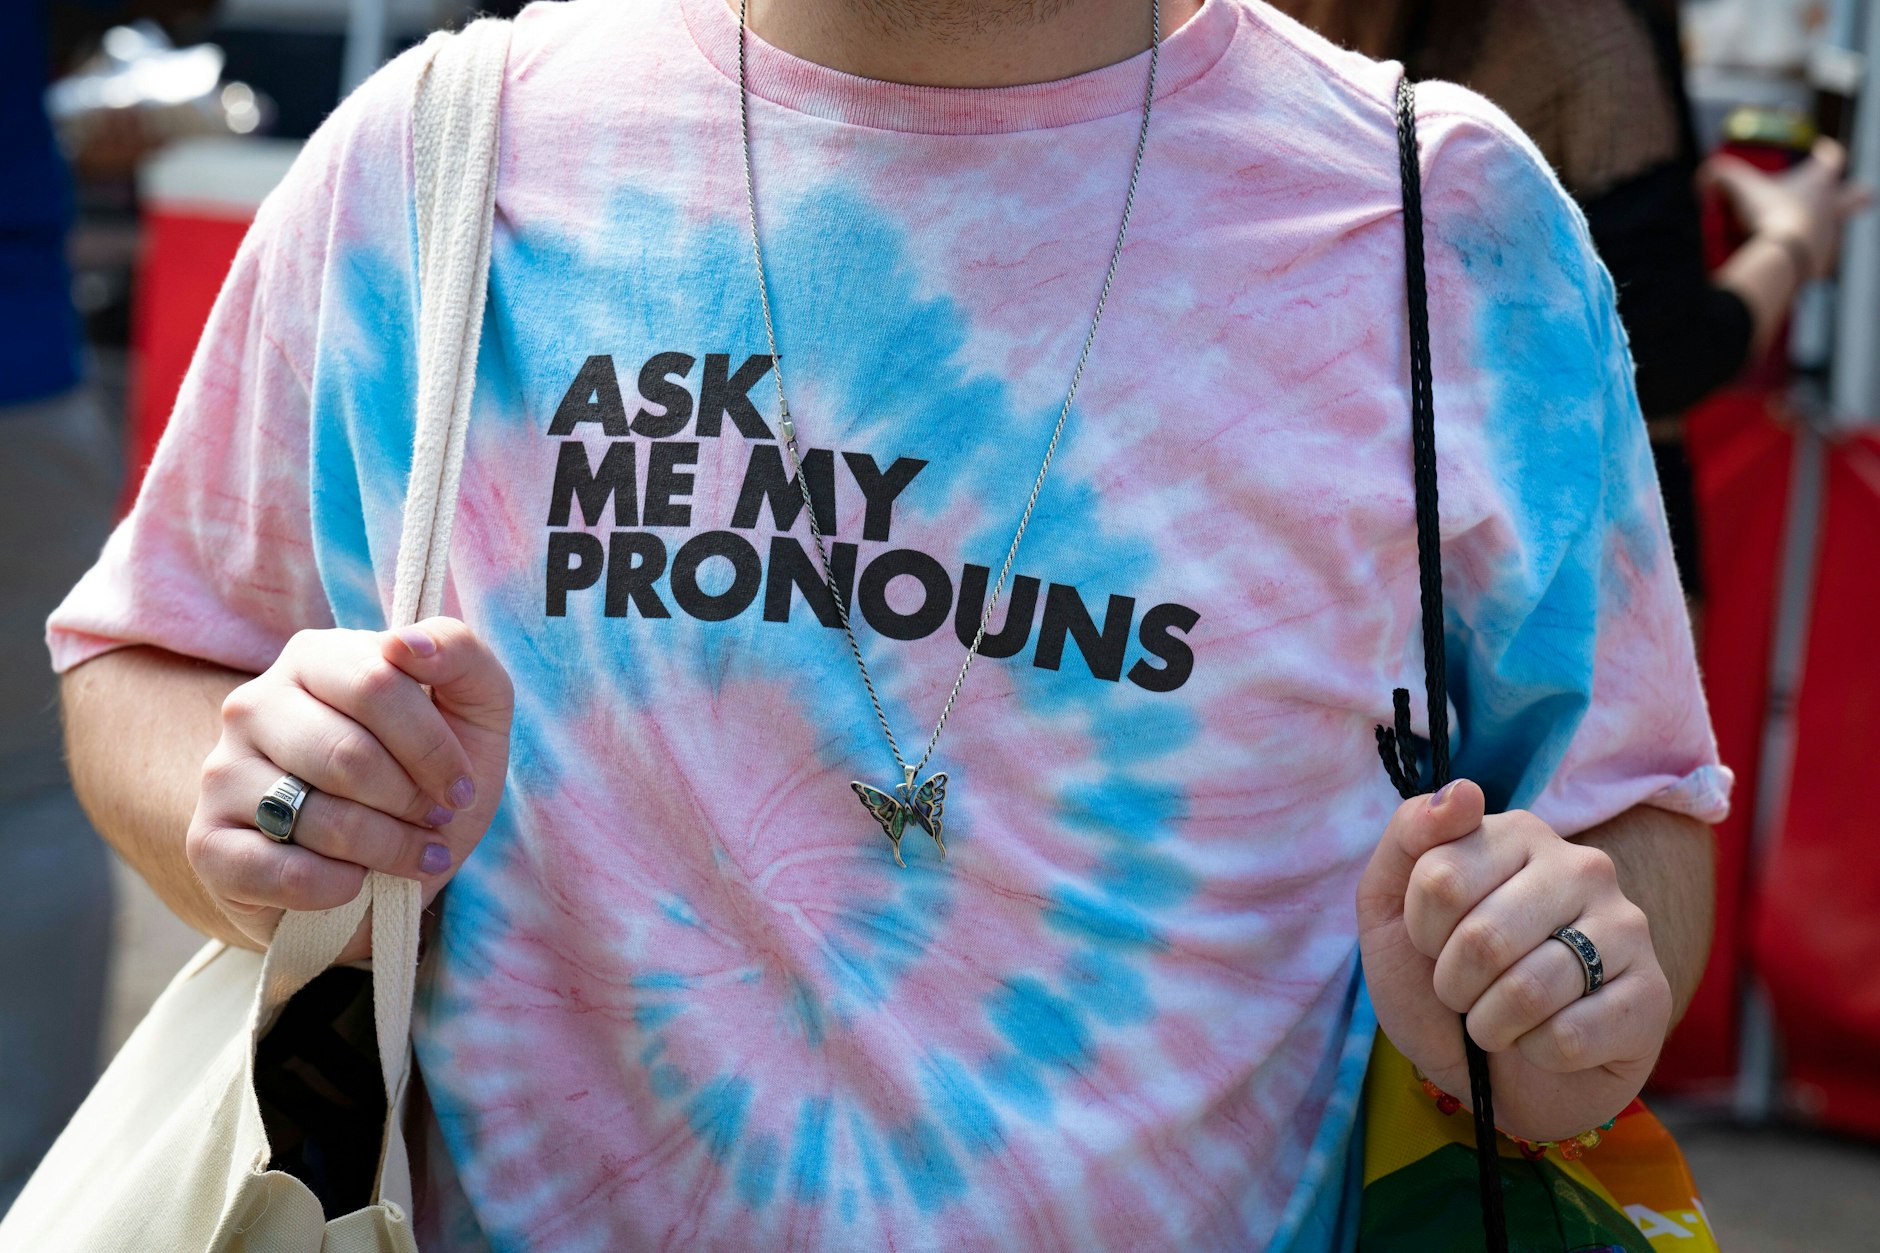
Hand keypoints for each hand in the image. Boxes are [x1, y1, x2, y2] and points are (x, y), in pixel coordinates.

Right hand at [185, 618, 513, 961]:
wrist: (382, 867)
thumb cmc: (425, 776)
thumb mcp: (471, 709)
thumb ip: (459, 653)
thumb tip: (409, 643)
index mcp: (316, 657)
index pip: (377, 684)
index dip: (433, 748)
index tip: (460, 788)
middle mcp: (254, 704)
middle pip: (347, 755)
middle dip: (411, 802)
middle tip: (435, 822)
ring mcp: (222, 772)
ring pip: (316, 817)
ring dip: (387, 848)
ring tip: (411, 855)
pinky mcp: (208, 842)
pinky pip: (280, 871)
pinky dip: (337, 888)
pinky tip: (356, 883)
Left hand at [1356, 781, 1670, 1140]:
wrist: (1490, 1075)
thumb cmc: (1438, 983)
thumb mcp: (1391, 909)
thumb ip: (1409, 837)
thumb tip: (1462, 791)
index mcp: (1518, 834)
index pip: (1439, 878)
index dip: (1420, 929)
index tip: (1432, 941)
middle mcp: (1582, 867)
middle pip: (1483, 938)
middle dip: (1454, 984)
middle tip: (1465, 990)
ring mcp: (1626, 928)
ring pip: (1529, 990)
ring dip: (1491, 1023)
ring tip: (1499, 1019)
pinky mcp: (1653, 995)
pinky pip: (1569, 1036)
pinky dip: (1536, 1053)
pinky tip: (1545, 1042)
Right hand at [1705, 137, 1871, 280]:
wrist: (1782, 256)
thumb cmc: (1768, 215)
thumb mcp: (1740, 188)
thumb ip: (1723, 174)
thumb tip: (1707, 172)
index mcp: (1818, 182)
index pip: (1832, 158)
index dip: (1826, 152)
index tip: (1820, 150)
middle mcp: (1832, 207)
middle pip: (1859, 196)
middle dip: (1855, 194)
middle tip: (1849, 194)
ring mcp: (1830, 235)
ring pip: (1833, 228)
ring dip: (1817, 228)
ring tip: (1789, 233)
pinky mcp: (1822, 263)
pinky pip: (1815, 258)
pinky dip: (1803, 256)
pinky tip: (1785, 259)